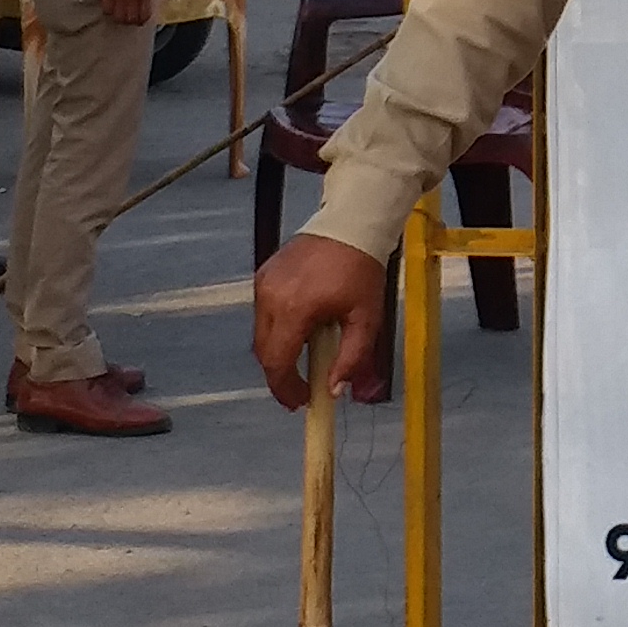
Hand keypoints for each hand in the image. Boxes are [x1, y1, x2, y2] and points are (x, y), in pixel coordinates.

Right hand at [94, 0, 158, 26]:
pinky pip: (108, 8)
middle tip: (128, 21)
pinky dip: (108, 11)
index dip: (142, 19)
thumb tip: (146, 2)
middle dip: (131, 21)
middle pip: (132, 17)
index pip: (146, 13)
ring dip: (119, 18)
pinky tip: (109, 10)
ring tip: (118, 18)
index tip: (140, 21)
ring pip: (120, 16)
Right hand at [254, 231, 392, 406]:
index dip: (286, 389)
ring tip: (305, 359)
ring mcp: (264, 284)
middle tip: (302, 390)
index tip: (302, 401)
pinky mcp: (264, 275)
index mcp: (294, 309)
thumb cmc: (362, 269)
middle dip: (281, 376)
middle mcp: (271, 297)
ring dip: (279, 352)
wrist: (351, 225)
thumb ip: (351, 358)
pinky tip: (300, 330)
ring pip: (262, 334)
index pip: (278, 363)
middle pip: (265, 353)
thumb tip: (334, 390)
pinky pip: (264, 313)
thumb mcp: (366, 318)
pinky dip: (278, 329)